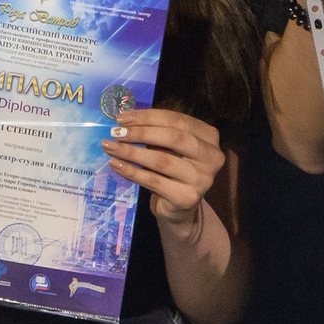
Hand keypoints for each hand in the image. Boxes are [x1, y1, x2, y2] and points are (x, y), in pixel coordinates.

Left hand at [101, 108, 224, 225]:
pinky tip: (116, 164)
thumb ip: (155, 131)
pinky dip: (132, 172)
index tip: (122, 117)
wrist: (178, 207)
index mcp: (209, 136)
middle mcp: (212, 156)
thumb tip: (124, 118)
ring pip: (162, 160)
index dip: (148, 117)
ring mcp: (202, 179)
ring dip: (132, 152)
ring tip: (110, 147)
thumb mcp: (169, 146)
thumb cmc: (172, 169)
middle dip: (141, 133)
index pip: (177, 120)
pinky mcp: (187, 198)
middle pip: (173, 137)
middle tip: (116, 132)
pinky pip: (154, 181)